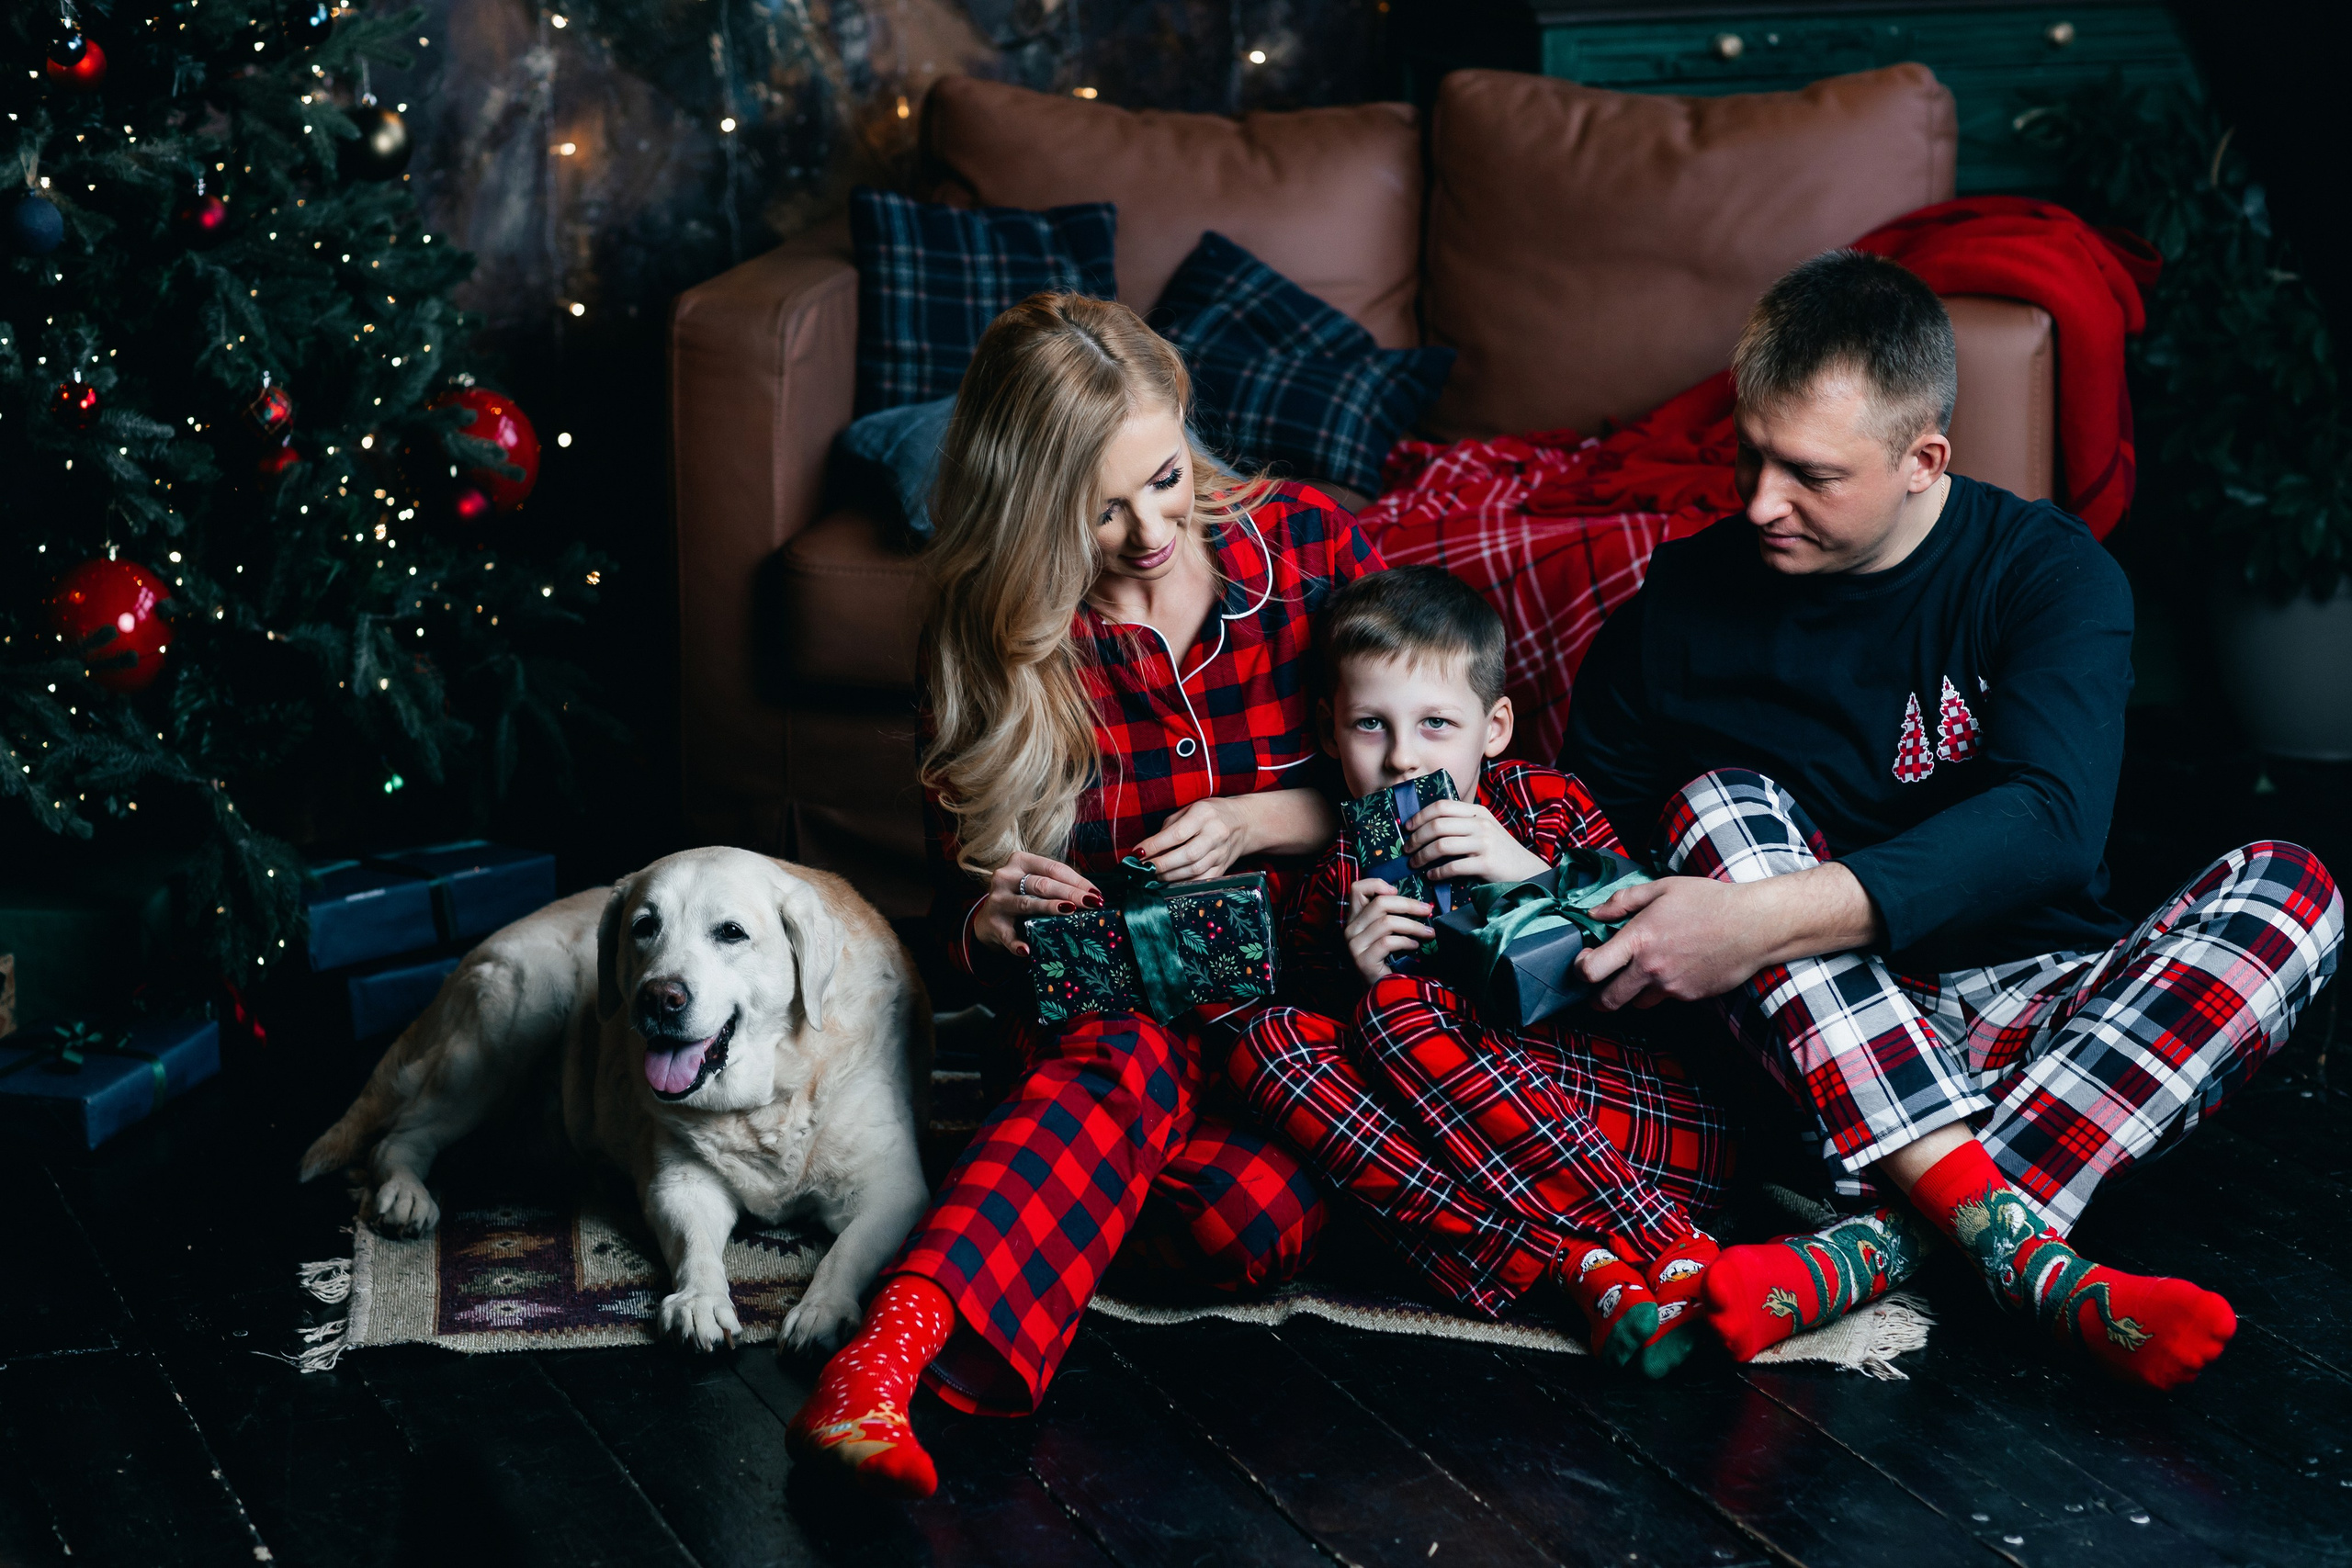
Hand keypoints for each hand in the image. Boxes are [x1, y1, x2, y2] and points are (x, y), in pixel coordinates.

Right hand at [973, 852, 1100, 956]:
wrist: (989, 919)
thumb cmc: (1021, 896)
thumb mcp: (1034, 883)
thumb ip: (1057, 884)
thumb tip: (1093, 895)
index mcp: (1020, 862)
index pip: (1053, 868)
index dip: (1076, 880)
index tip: (1096, 893)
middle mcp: (1006, 877)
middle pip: (1042, 884)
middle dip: (1070, 893)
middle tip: (1092, 903)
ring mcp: (998, 901)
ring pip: (1028, 903)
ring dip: (1050, 908)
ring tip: (1070, 911)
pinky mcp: (993, 924)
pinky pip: (1008, 935)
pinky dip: (1017, 943)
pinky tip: (1027, 949)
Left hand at [1133, 797, 1252, 882]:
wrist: (1244, 822)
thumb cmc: (1210, 814)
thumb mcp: (1190, 810)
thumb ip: (1169, 827)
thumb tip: (1148, 849)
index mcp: (1204, 814)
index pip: (1177, 833)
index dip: (1155, 845)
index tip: (1138, 853)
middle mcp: (1216, 833)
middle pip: (1187, 855)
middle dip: (1161, 864)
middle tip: (1143, 869)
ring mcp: (1222, 852)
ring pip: (1195, 870)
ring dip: (1170, 876)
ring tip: (1154, 875)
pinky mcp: (1224, 867)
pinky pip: (1204, 880)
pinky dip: (1185, 884)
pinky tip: (1171, 883)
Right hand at [1344, 877, 1433, 985]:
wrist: (1382, 991)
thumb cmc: (1388, 959)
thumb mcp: (1388, 932)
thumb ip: (1391, 915)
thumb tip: (1419, 903)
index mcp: (1355, 918)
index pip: (1357, 889)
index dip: (1377, 884)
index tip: (1397, 891)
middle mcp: (1350, 929)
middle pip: (1380, 903)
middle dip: (1409, 905)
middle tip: (1428, 910)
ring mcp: (1354, 945)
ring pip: (1387, 922)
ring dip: (1413, 926)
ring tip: (1429, 933)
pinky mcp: (1363, 960)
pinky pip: (1388, 942)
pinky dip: (1406, 942)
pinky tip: (1416, 946)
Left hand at [1401, 800, 1548, 886]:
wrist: (1528, 870)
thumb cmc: (1500, 851)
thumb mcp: (1484, 829)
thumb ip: (1462, 824)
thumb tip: (1427, 826)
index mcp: (1478, 811)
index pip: (1442, 806)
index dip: (1420, 816)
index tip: (1408, 827)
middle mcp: (1481, 823)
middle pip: (1437, 825)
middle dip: (1416, 838)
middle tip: (1407, 849)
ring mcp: (1484, 843)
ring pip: (1441, 845)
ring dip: (1422, 856)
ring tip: (1414, 863)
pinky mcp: (1486, 863)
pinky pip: (1452, 866)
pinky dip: (1436, 872)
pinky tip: (1431, 876)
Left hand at [1573, 876, 1782, 1009]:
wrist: (1753, 925)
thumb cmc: (1709, 901)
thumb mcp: (1662, 888)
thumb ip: (1623, 901)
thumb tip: (1595, 913)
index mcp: (1638, 939)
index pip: (1592, 970)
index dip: (1580, 970)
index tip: (1585, 962)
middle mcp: (1650, 968)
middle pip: (1608, 1000)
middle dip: (1597, 997)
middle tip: (1597, 989)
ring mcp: (1671, 986)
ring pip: (1636, 1003)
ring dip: (1631, 993)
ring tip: (1639, 974)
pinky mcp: (1690, 997)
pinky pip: (1665, 999)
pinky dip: (1661, 990)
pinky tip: (1672, 970)